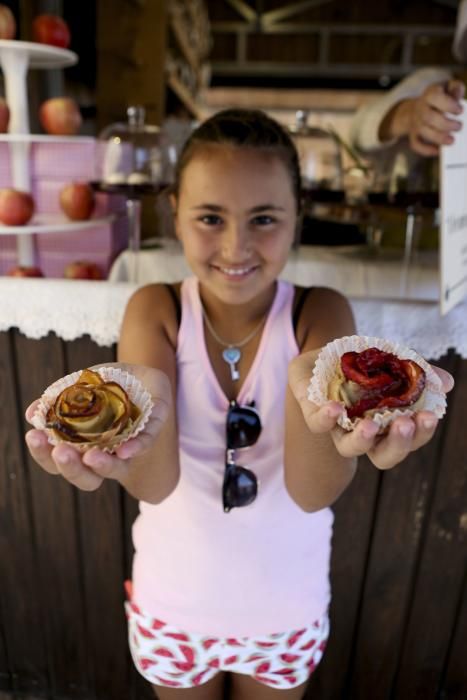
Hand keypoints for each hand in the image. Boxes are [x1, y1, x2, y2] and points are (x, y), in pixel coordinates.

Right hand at [24, 363, 171, 490]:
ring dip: (102, 465)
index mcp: (81, 447)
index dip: (44, 454)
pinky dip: (135, 447)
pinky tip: (125, 450)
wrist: (143, 378)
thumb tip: (32, 413)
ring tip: (91, 456)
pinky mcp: (151, 432)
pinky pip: (144, 443)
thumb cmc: (106, 388)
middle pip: (84, 477)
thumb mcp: (80, 388)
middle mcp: (104, 456)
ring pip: (114, 469)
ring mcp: (128, 449)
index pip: (57, 461)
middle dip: (70, 467)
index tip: (34, 435)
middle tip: (60, 451)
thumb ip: (58, 401)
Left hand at [288, 351, 453, 470]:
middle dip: (397, 444)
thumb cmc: (365, 366)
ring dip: (363, 439)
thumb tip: (446, 383)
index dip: (420, 434)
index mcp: (387, 425)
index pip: (407, 440)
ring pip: (349, 448)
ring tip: (371, 425)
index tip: (429, 416)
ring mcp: (337, 427)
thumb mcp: (393, 363)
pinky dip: (326, 419)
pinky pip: (317, 424)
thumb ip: (418, 373)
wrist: (324, 356)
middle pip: (383, 456)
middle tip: (405, 423)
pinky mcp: (313, 412)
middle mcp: (362, 433)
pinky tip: (336, 408)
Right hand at [382, 79, 464, 155]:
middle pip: (428, 117)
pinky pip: (416, 144)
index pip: (434, 97)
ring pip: (423, 132)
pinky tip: (438, 150)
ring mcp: (416, 123)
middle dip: (445, 124)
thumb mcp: (448, 87)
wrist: (418, 108)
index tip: (460, 111)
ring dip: (438, 138)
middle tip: (458, 127)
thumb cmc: (439, 98)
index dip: (448, 104)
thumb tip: (457, 95)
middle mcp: (420, 108)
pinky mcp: (413, 135)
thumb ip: (455, 89)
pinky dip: (426, 150)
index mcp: (429, 94)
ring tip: (452, 140)